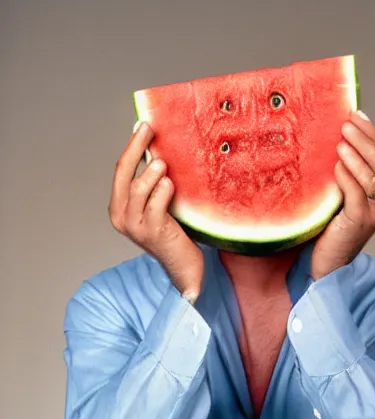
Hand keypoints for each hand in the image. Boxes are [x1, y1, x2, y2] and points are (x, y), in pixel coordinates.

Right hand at [108, 122, 203, 301]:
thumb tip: (157, 151)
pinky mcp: (152, 232)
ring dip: (152, 171)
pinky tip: (171, 184)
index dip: (131, 147)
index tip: (142, 126)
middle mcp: (121, 216)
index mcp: (119, 207)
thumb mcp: (157, 204)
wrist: (183, 264)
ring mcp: (135, 226)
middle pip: (123, 173)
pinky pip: (156, 203)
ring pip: (138, 188)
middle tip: (149, 128)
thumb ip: (152, 184)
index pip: (120, 171)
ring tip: (164, 164)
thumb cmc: (173, 231)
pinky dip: (163, 190)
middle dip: (135, 147)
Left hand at [311, 111, 374, 279]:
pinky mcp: (360, 221)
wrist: (331, 258)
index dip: (371, 131)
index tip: (355, 114)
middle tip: (345, 124)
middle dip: (364, 138)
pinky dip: (346, 177)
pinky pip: (355, 194)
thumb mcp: (351, 190)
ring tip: (340, 141)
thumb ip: (354, 167)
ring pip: (370, 175)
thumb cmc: (338, 221)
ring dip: (355, 154)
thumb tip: (343, 133)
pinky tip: (336, 165)